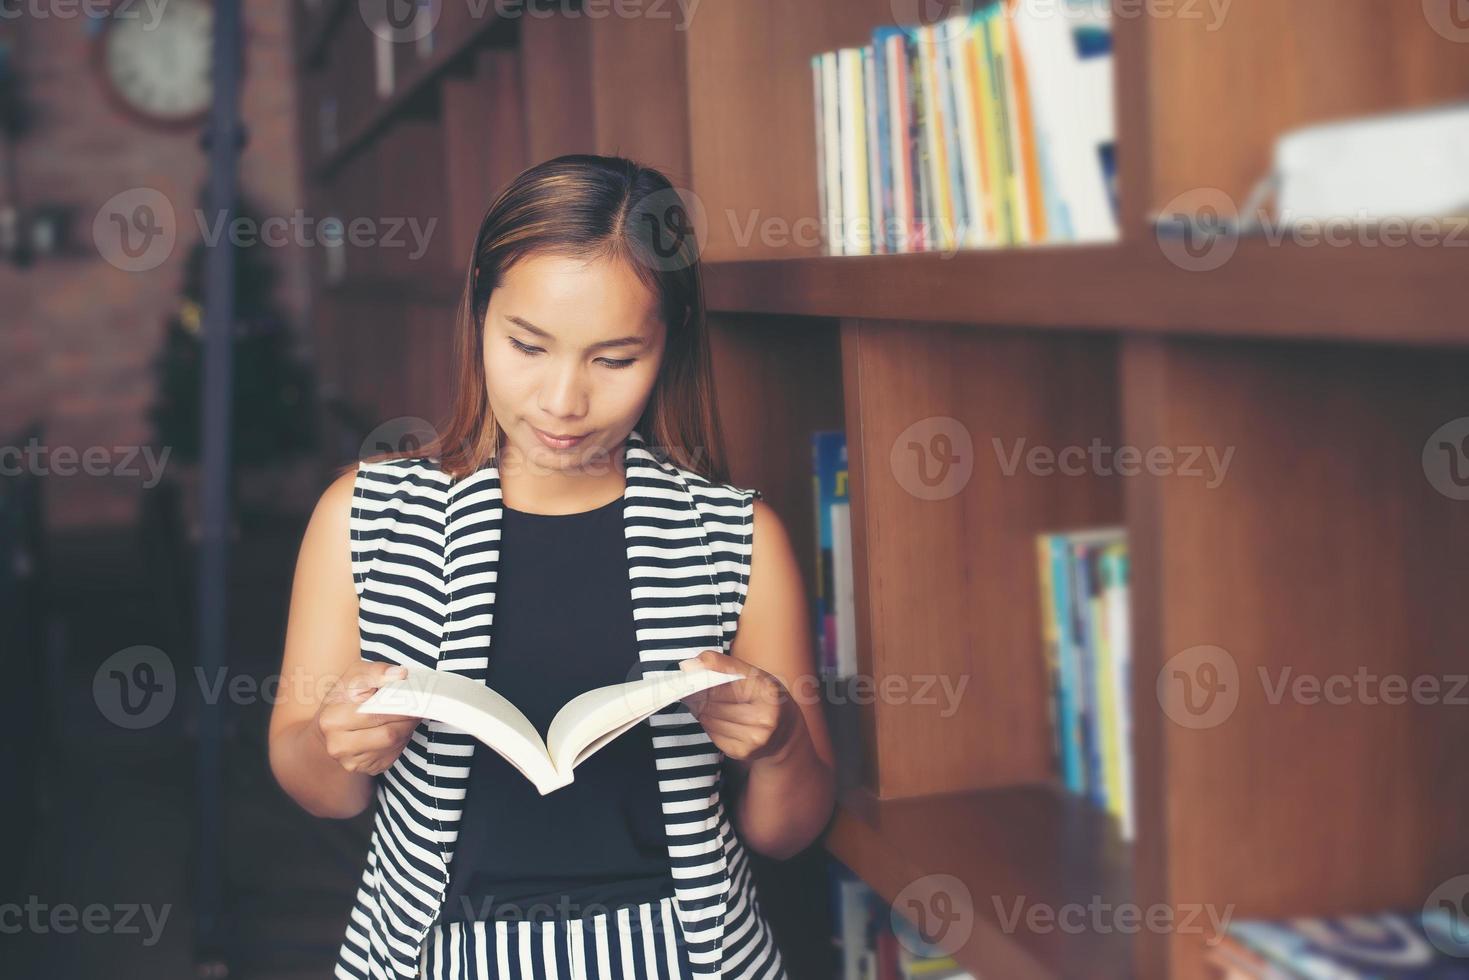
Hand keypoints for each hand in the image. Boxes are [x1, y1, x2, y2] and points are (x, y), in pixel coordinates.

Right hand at [314, 659, 421, 776]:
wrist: (330, 726)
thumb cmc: (344, 697)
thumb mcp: (354, 675)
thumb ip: (377, 672)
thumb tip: (400, 675)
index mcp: (332, 719)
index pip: (375, 714)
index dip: (399, 706)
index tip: (415, 697)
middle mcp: (338, 745)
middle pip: (388, 734)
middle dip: (408, 719)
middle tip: (420, 706)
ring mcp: (351, 761)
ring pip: (394, 745)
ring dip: (406, 729)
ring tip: (408, 715)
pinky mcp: (365, 769)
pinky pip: (393, 755)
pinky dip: (400, 740)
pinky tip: (397, 728)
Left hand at [678, 650, 804, 768]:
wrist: (784, 734)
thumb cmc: (766, 698)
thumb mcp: (755, 675)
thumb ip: (724, 665)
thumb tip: (689, 665)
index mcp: (769, 692)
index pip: (726, 681)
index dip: (704, 675)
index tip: (689, 669)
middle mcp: (765, 718)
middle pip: (715, 701)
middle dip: (700, 693)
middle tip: (692, 686)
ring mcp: (754, 738)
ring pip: (710, 718)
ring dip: (702, 709)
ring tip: (703, 701)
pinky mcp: (742, 752)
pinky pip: (712, 733)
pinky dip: (708, 724)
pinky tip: (714, 717)